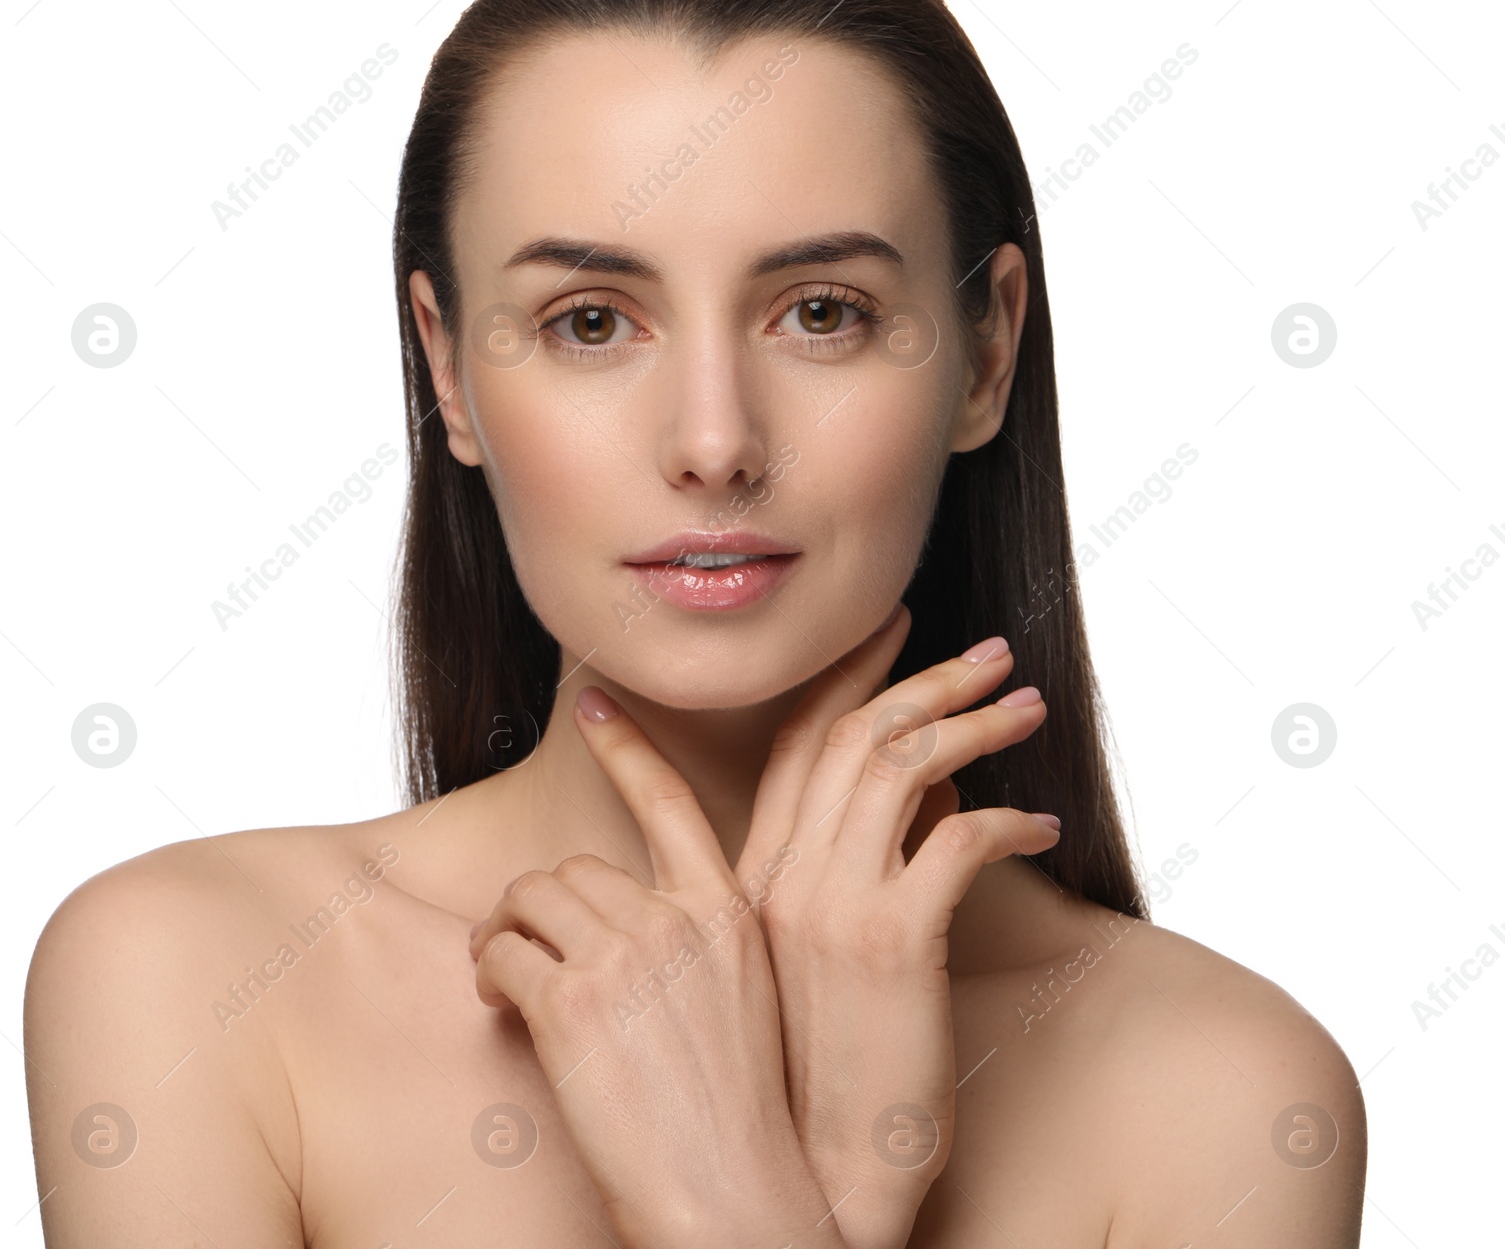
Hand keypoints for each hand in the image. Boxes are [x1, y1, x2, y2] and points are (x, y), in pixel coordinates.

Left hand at [466, 684, 848, 1248]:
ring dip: (503, 932)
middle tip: (526, 948)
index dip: (627, 746)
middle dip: (540, 905)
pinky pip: (501, 952)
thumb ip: (694, 945)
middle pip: (576, 868)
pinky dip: (486, 973)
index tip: (594, 701)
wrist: (733, 1203)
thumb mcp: (744, 1004)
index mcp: (731, 917)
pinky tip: (501, 1007)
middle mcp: (679, 923)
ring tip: (504, 974)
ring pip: (529, 899)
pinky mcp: (570, 1005)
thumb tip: (625, 921)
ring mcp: (625, 959)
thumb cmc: (738, 1121)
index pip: (670, 803)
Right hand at [732, 603, 1059, 1248]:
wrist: (822, 1170)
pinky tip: (1041, 823)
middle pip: (854, 735)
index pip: (795, 741)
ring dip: (973, 722)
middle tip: (984, 650)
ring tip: (1025, 706)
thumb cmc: (826, 1070)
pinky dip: (1006, 816)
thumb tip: (927, 796)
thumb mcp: (815, 958)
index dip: (844, 673)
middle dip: (923, 676)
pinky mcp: (894, 940)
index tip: (889, 626)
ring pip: (903, 765)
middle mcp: (785, 874)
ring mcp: (833, 902)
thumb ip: (852, 867)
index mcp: (756, 875)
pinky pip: (959, 838)